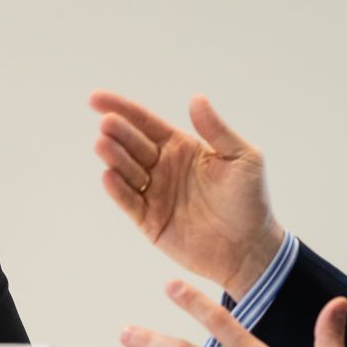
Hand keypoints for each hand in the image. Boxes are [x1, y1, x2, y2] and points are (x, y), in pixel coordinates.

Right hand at [91, 91, 284, 297]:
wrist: (249, 247)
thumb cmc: (250, 200)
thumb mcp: (243, 158)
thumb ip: (217, 130)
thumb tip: (196, 99)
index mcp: (181, 147)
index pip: (145, 123)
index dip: (122, 109)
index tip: (96, 98)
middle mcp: (163, 167)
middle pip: (133, 144)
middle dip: (118, 132)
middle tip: (106, 124)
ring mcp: (155, 194)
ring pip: (127, 170)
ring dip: (114, 157)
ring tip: (103, 144)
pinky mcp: (150, 221)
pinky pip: (129, 202)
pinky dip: (117, 189)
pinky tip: (108, 175)